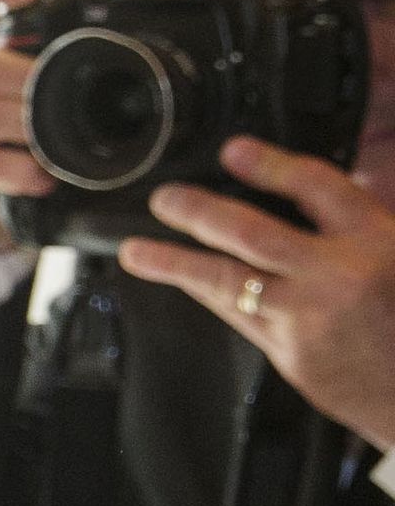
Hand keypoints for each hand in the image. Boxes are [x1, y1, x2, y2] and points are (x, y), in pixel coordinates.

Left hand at [125, 136, 394, 452]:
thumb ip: (358, 222)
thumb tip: (307, 194)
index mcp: (378, 240)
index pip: (317, 187)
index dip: (271, 165)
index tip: (234, 151)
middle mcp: (339, 275)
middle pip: (252, 233)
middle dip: (200, 212)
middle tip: (165, 199)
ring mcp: (309, 317)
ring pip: (226, 280)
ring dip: (174, 262)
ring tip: (135, 249)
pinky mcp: (290, 354)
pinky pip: (236, 315)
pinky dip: (205, 294)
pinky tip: (180, 281)